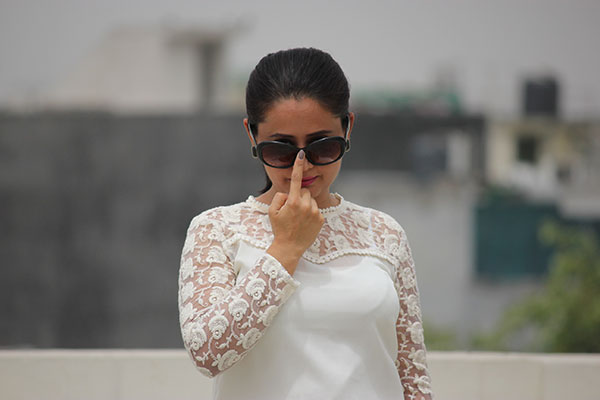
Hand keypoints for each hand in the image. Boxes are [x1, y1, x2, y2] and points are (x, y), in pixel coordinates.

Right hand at [266, 150, 323, 274]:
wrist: (289, 247)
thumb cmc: (279, 229)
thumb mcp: (272, 212)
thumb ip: (279, 197)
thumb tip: (288, 192)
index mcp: (293, 201)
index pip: (295, 179)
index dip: (298, 165)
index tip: (301, 154)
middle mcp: (306, 205)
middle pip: (304, 191)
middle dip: (299, 196)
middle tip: (292, 209)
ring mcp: (315, 212)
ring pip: (311, 200)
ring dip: (305, 205)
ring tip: (299, 218)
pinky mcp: (321, 219)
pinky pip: (316, 210)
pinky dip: (311, 214)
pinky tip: (305, 223)